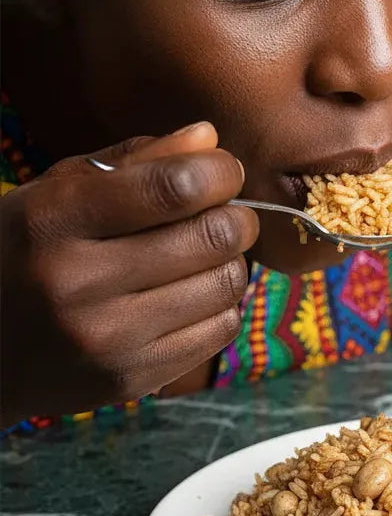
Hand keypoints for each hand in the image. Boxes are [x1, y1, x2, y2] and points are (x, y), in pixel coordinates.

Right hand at [0, 122, 258, 424]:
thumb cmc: (33, 251)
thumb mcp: (62, 192)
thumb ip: (138, 160)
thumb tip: (210, 138)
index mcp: (54, 219)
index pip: (174, 187)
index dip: (220, 172)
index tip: (223, 172)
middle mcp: (76, 282)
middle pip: (213, 236)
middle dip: (235, 217)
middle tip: (223, 216)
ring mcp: (105, 338)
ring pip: (226, 284)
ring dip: (229, 263)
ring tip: (203, 258)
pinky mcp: (131, 377)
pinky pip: (221, 329)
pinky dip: (220, 306)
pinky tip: (190, 297)